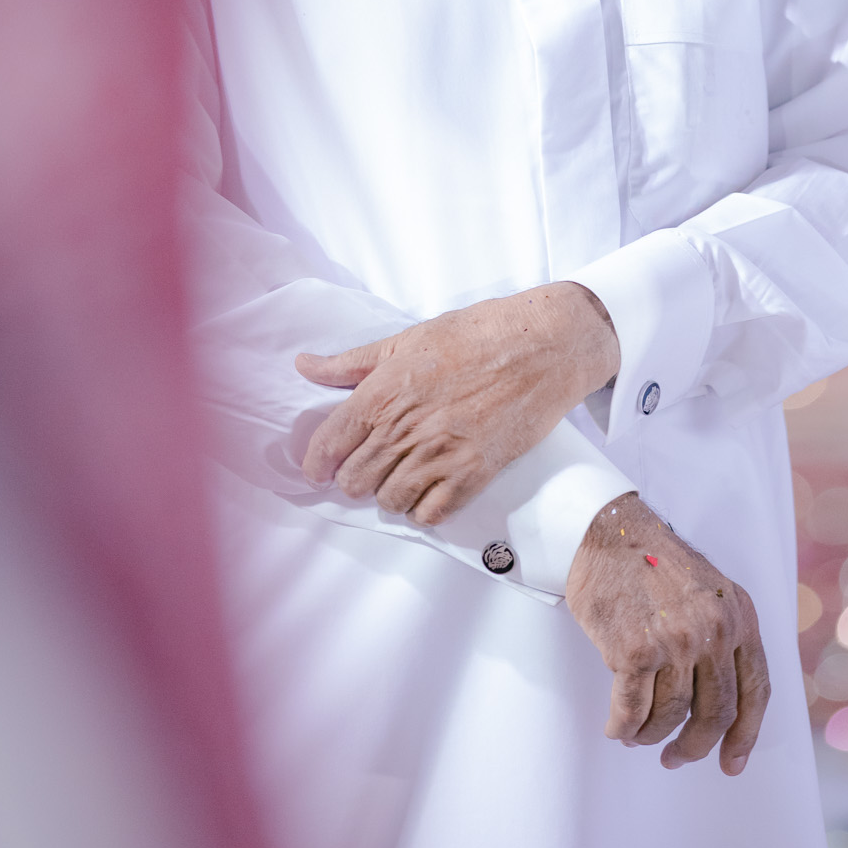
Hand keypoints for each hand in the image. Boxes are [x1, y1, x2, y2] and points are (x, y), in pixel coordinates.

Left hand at [294, 281, 618, 524]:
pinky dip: (424, 506)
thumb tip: (304, 366)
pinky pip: (430, 513)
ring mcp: (439, 456)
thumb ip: (352, 362)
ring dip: (390, 491)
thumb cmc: (478, 334)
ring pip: (389, 501)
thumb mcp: (408, 338)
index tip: (320, 466)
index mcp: (383, 393)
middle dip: (355, 476)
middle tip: (369, 463)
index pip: (328, 447)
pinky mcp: (473, 474)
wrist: (543, 346)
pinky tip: (430, 485)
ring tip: (404, 471)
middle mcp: (405, 430)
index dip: (317, 462)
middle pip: (354, 482)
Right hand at [565, 493, 770, 775]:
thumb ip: (724, 637)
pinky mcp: (634, 651)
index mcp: (740, 615)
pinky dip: (623, 727)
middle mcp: (714, 630)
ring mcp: (675, 641)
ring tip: (638, 735)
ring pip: (671, 716)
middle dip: (694, 746)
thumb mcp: (711, 592)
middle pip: (715, 713)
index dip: (747, 734)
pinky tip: (617, 727)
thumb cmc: (655, 565)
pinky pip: (632, 711)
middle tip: (675, 758)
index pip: (756, 690)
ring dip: (652, 736)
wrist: (609, 533)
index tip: (733, 763)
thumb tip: (722, 704)